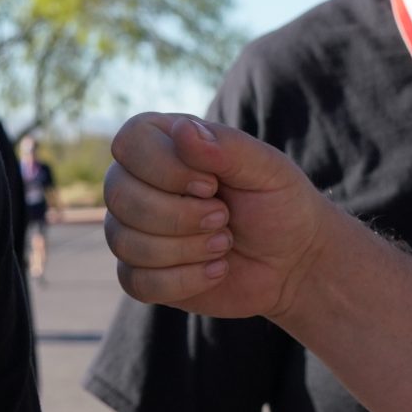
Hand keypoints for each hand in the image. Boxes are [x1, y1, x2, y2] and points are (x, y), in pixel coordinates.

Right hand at [102, 113, 327, 321]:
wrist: (294, 262)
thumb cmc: (279, 204)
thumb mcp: (265, 168)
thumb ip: (224, 146)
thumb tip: (181, 129)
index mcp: (163, 144)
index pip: (128, 143)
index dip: (164, 167)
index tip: (211, 184)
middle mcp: (138, 183)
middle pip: (118, 194)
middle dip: (179, 215)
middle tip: (223, 217)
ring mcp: (134, 230)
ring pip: (125, 241)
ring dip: (186, 249)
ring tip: (223, 244)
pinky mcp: (141, 274)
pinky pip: (136, 282)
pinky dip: (185, 280)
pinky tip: (216, 271)